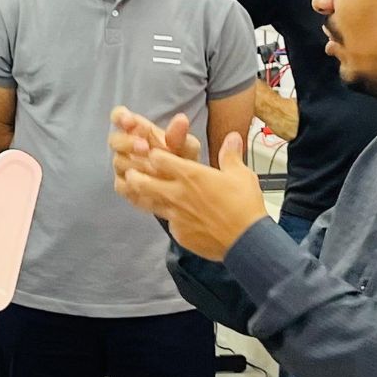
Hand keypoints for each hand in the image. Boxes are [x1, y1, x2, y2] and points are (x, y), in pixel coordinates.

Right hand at [108, 107, 201, 187]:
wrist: (186, 190)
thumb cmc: (183, 160)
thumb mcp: (187, 147)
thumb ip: (179, 135)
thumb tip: (181, 119)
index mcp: (139, 129)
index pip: (119, 116)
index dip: (120, 117)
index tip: (129, 122)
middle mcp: (126, 146)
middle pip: (114, 140)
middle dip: (127, 142)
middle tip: (145, 148)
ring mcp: (123, 166)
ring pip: (118, 162)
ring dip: (135, 164)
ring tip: (156, 170)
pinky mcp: (123, 186)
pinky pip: (122, 184)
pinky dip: (135, 184)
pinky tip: (150, 187)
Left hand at [113, 128, 266, 261]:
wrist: (245, 240)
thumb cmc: (244, 205)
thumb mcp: (241, 174)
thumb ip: (231, 154)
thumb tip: (233, 137)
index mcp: (191, 175)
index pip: (159, 158)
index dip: (153, 153)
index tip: (150, 152)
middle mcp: (177, 194)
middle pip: (143, 180)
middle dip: (134, 173)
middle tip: (130, 171)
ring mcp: (175, 215)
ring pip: (148, 202)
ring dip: (140, 194)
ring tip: (134, 189)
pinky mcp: (179, 233)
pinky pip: (167, 222)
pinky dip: (165, 216)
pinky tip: (166, 215)